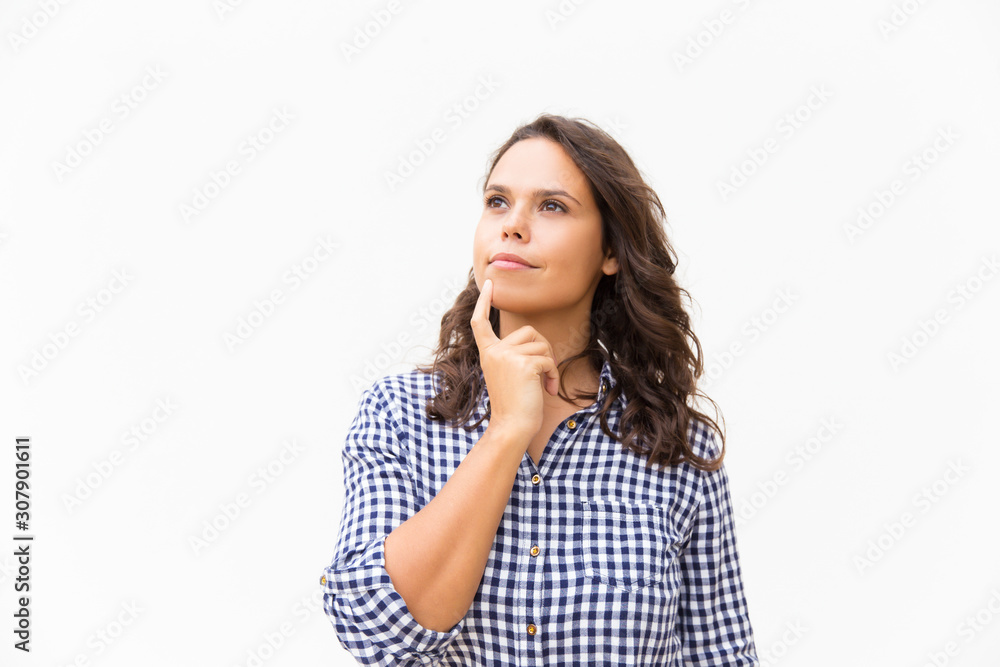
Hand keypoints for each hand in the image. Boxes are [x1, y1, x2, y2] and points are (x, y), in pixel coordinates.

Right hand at [469, 278, 559, 442]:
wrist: (512, 427)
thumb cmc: (515, 405)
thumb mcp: (509, 374)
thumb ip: (514, 355)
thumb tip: (537, 342)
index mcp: (488, 353)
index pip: (481, 323)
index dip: (484, 302)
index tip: (490, 284)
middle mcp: (494, 352)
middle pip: (528, 331)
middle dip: (543, 349)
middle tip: (544, 372)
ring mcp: (507, 356)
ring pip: (541, 345)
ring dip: (550, 364)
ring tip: (544, 385)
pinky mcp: (523, 364)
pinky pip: (548, 359)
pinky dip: (553, 375)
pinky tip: (548, 390)